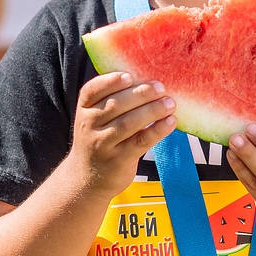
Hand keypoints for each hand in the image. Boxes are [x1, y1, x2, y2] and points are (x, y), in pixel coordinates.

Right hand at [69, 72, 176, 198]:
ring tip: (170, 103)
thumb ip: (116, 100)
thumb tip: (152, 81)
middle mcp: (88, 126)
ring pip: (128, 123)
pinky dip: (157, 130)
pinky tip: (171, 122)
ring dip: (152, 110)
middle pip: (115, 105)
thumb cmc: (102, 139)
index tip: (130, 76)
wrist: (88, 179)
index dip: (110, 81)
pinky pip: (140, 142)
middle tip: (161, 88)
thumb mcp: (98, 119)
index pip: (92, 90)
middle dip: (141, 94)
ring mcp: (102, 144)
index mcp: (85, 109)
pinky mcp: (118, 160)